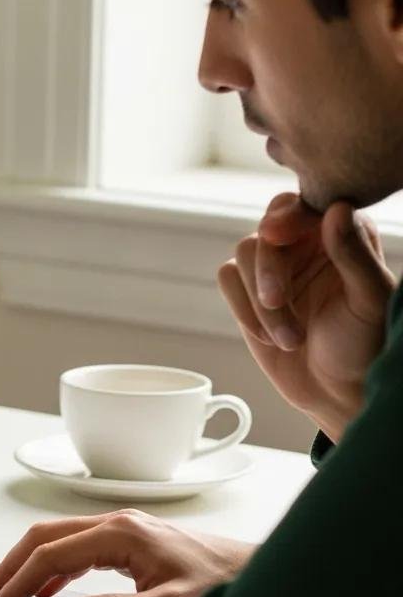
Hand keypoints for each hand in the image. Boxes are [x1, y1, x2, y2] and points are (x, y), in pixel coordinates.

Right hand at [0, 509, 253, 596]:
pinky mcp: (128, 541)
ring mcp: (121, 529)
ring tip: (8, 594)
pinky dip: (53, 567)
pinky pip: (76, 548)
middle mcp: (116, 523)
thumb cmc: (224, 585)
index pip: (51, 554)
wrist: (259, 574)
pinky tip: (50, 590)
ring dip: (28, 566)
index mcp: (120, 532)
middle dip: (11, 567)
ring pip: (57, 540)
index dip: (19, 582)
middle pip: (44, 537)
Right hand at [218, 193, 395, 442]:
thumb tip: (336, 209)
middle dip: (268, 270)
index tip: (274, 232)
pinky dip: (243, 309)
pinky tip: (268, 337)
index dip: (287, 215)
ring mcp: (274, 266)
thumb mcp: (369, 301)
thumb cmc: (364, 346)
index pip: (306, 205)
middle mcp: (306, 243)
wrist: (335, 391)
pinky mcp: (247, 289)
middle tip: (276, 302)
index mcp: (342, 235)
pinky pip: (227, 279)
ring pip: (243, 256)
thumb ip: (355, 253)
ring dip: (260, 303)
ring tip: (289, 339)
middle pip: (267, 230)